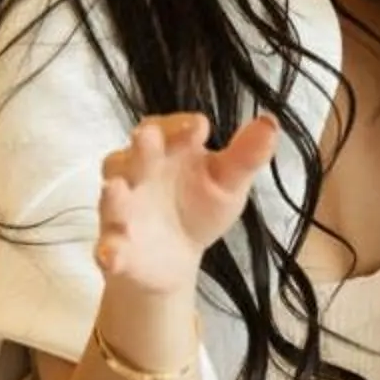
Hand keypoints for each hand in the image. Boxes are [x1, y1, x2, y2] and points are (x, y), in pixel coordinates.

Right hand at [94, 112, 281, 293]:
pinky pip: (109, 247)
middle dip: (140, 147)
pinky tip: (111, 256)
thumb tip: (270, 122)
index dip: (180, 126)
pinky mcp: (117, 245)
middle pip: (135, 155)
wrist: (177, 257)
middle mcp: (140, 174)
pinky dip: (109, 251)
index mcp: (170, 151)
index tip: (199, 128)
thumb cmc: (200, 206)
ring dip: (114, 194)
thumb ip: (246, 156)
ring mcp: (125, 210)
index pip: (169, 128)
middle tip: (146, 137)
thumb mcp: (229, 182)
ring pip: (114, 197)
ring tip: (115, 189)